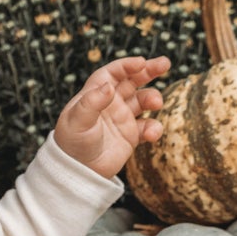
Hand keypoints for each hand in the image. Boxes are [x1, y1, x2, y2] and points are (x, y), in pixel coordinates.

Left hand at [53, 55, 169, 180]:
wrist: (77, 172)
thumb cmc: (71, 144)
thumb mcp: (77, 122)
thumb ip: (92, 103)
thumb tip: (109, 86)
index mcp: (95, 93)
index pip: (113, 73)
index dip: (127, 65)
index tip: (141, 63)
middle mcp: (110, 103)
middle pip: (132, 80)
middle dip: (149, 71)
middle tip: (165, 63)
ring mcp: (122, 118)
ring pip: (144, 100)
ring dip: (153, 98)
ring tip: (156, 103)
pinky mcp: (131, 136)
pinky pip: (147, 127)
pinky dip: (154, 128)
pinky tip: (152, 134)